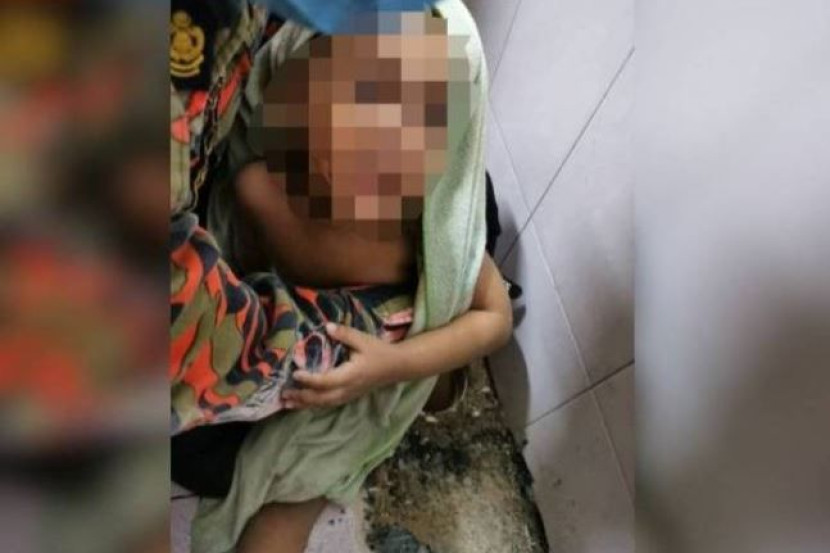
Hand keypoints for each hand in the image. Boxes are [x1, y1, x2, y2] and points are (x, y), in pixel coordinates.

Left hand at [281, 322, 401, 408]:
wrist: (396, 366)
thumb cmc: (379, 352)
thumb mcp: (363, 340)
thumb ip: (345, 334)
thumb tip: (327, 327)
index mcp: (350, 375)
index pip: (326, 381)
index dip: (310, 380)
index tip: (295, 374)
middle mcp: (347, 389)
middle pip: (321, 398)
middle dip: (302, 397)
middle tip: (284, 393)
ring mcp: (348, 395)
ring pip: (324, 404)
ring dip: (305, 404)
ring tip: (287, 403)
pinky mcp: (349, 396)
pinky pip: (329, 403)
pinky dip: (314, 404)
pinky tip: (304, 403)